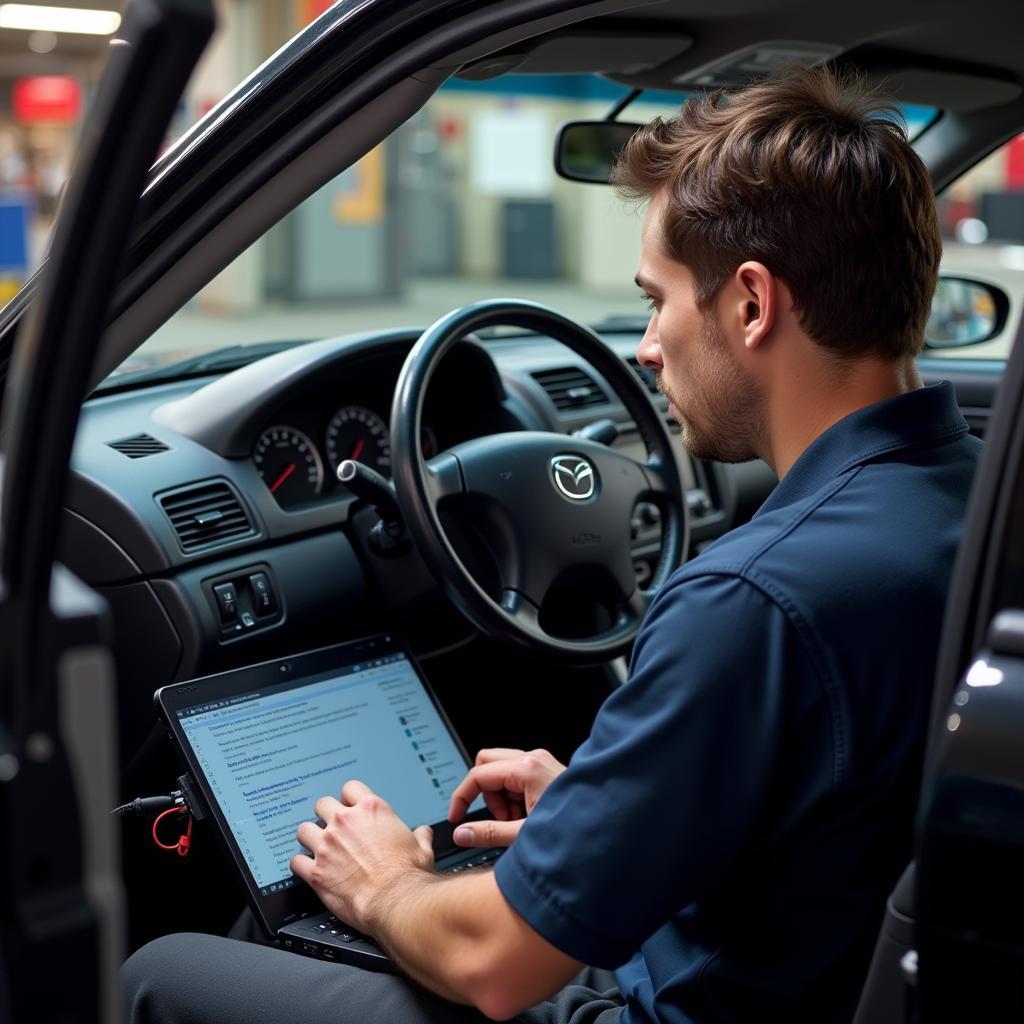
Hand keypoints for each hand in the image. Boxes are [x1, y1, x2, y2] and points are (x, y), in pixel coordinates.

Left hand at [290, 780, 433, 930]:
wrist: (396, 902)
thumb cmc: (408, 875)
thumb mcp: (422, 847)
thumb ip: (419, 835)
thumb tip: (423, 832)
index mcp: (371, 810)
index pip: (350, 788)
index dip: (349, 798)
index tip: (349, 807)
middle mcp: (346, 822)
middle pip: (322, 804)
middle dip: (325, 814)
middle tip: (331, 827)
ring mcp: (327, 846)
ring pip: (303, 829)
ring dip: (309, 837)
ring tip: (315, 846)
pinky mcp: (316, 871)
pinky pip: (296, 861)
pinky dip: (300, 865)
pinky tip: (306, 869)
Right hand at [448, 748, 565, 847]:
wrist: (608, 830)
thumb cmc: (575, 831)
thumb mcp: (524, 835)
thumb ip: (488, 833)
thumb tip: (462, 833)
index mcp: (527, 768)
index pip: (478, 774)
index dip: (462, 797)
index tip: (456, 816)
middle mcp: (534, 758)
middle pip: (486, 763)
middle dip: (486, 793)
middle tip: (499, 818)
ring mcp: (541, 763)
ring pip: (501, 771)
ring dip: (501, 798)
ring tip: (519, 823)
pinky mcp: (546, 771)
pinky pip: (516, 778)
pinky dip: (514, 797)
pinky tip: (528, 818)